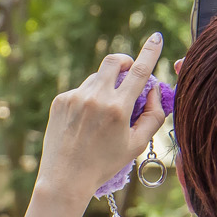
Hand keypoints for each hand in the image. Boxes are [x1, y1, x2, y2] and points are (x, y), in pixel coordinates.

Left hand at [35, 32, 165, 200]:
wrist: (65, 178)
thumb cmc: (105, 163)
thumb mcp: (138, 144)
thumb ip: (154, 114)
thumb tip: (154, 89)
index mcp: (117, 108)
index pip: (139, 71)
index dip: (150, 52)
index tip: (156, 37)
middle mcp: (95, 98)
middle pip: (113, 61)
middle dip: (124, 61)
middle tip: (129, 70)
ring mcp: (74, 97)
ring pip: (96, 78)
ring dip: (106, 86)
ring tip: (103, 115)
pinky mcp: (60, 101)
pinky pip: (80, 90)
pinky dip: (88, 99)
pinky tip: (85, 122)